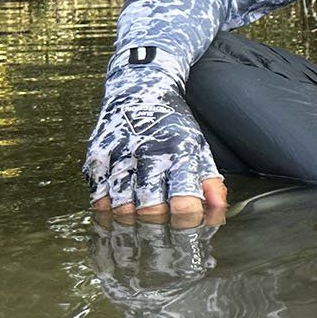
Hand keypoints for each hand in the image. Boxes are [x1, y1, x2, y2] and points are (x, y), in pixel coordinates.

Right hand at [83, 51, 226, 220]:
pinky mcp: (96, 154)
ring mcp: (119, 154)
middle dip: (158, 227)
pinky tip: (118, 207)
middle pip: (150, 211)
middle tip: (161, 230)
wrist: (139, 87)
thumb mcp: (198, 147)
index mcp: (180, 152)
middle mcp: (149, 152)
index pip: (184, 203)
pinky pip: (97, 196)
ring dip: (131, 221)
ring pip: (121, 208)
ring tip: (139, 221)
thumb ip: (210, 181)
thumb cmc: (172, 124)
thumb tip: (220, 209)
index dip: (187, 223)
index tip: (187, 227)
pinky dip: (107, 209)